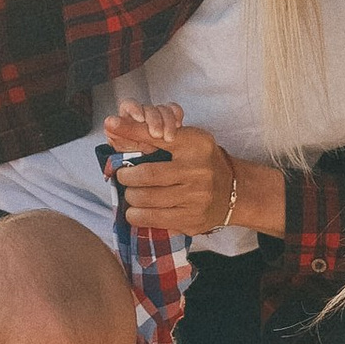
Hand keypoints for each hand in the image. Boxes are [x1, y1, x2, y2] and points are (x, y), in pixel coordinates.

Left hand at [103, 106, 239, 232]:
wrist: (234, 191)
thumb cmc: (201, 162)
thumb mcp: (186, 141)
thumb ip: (155, 136)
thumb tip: (115, 126)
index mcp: (195, 144)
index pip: (155, 136)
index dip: (131, 131)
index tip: (110, 124)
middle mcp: (198, 170)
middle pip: (146, 175)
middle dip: (126, 176)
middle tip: (124, 176)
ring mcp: (196, 197)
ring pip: (147, 199)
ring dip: (131, 197)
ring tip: (131, 193)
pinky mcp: (192, 219)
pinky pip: (154, 219)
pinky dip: (137, 215)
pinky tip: (135, 211)